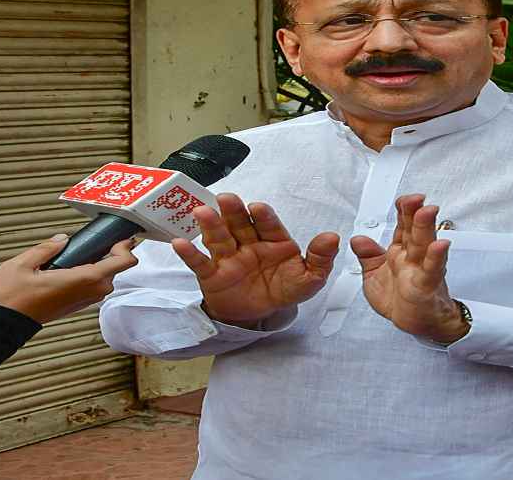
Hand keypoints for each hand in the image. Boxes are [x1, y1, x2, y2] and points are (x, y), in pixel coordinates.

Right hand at [0, 235, 137, 323]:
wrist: (2, 325)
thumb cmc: (11, 298)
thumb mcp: (23, 264)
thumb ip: (46, 248)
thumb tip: (62, 239)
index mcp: (83, 279)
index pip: (123, 262)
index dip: (126, 247)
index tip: (119, 237)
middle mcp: (89, 292)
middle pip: (116, 269)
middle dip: (110, 254)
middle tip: (96, 241)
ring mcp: (85, 300)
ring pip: (105, 278)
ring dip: (99, 265)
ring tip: (82, 252)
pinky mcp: (77, 305)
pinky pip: (94, 286)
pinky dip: (91, 275)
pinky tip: (73, 266)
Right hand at [172, 193, 339, 326]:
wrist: (259, 315)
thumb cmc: (283, 288)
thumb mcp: (308, 279)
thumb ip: (320, 259)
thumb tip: (332, 237)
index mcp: (274, 240)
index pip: (268, 225)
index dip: (263, 216)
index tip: (258, 208)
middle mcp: (249, 243)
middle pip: (240, 224)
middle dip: (233, 211)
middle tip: (226, 198)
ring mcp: (229, 257)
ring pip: (219, 238)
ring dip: (210, 225)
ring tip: (202, 211)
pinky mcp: (212, 275)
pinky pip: (200, 263)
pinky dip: (189, 254)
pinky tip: (180, 243)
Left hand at [351, 194, 468, 343]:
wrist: (417, 323)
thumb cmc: (400, 299)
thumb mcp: (374, 276)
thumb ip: (367, 256)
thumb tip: (357, 239)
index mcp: (400, 252)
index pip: (402, 226)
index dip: (403, 211)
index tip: (403, 199)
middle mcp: (412, 257)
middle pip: (413, 230)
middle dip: (414, 212)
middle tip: (415, 198)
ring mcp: (421, 269)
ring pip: (424, 244)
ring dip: (425, 227)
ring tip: (427, 211)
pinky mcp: (427, 286)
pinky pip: (431, 270)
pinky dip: (436, 257)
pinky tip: (439, 246)